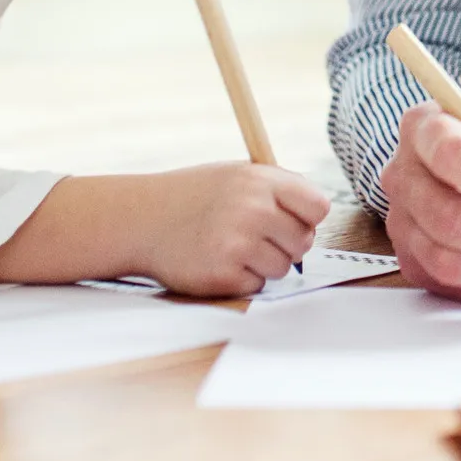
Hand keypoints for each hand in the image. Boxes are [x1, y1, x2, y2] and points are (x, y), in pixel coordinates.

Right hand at [0, 164, 329, 296]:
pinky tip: (219, 262)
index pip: (318, 207)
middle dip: (286, 243)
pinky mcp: (223, 274)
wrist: (141, 219)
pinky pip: (258, 285)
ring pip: (283, 267)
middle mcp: (252, 209)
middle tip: (256, 237)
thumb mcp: (237, 175)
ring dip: (264, 263)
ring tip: (233, 247)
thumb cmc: (194, 196)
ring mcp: (237, 243)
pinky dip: (243, 279)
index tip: (292, 220)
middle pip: (304, 241)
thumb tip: (319, 214)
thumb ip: (278, 189)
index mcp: (260, 180)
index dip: (308, 217)